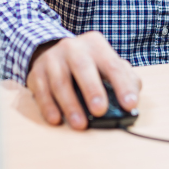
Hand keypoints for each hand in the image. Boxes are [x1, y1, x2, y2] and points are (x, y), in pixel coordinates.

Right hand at [26, 31, 140, 129]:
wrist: (51, 51)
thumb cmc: (87, 63)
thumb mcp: (106, 63)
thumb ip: (124, 77)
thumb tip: (132, 97)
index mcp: (95, 45)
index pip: (113, 65)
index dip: (123, 86)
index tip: (129, 104)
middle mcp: (73, 48)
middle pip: (83, 68)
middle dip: (92, 90)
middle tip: (100, 110)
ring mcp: (53, 59)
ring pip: (60, 82)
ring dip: (70, 105)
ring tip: (80, 124)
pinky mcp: (36, 72)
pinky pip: (41, 90)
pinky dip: (48, 106)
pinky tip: (56, 118)